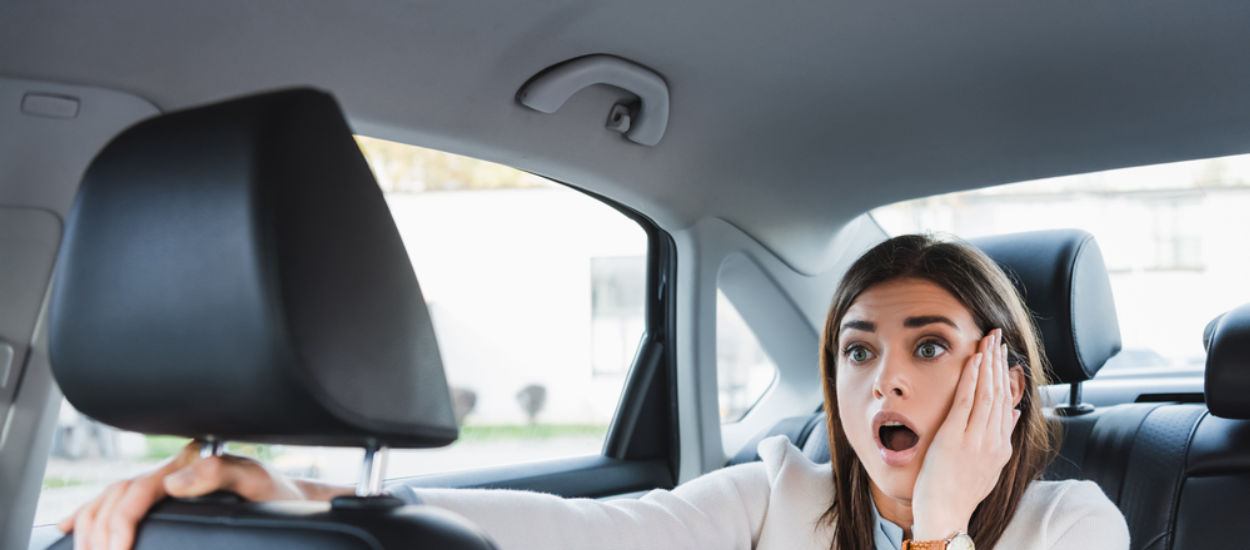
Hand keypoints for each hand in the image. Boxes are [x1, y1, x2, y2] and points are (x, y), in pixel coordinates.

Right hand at [56, 441, 345, 549]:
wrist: (292, 497)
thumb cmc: (276, 492)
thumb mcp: (255, 480)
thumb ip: (220, 474)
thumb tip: (173, 482)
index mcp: (186, 465)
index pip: (137, 490)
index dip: (120, 522)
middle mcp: (170, 471)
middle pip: (114, 496)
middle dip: (98, 532)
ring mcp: (165, 485)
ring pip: (108, 499)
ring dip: (88, 527)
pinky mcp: (166, 501)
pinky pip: (118, 505)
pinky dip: (90, 516)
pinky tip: (72, 529)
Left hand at [910, 329, 1019, 540]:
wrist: (945, 514)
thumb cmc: (960, 493)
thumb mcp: (990, 468)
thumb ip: (1001, 440)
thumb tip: (1014, 414)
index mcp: (1001, 447)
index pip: (1007, 404)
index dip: (1006, 377)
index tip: (1004, 357)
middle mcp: (993, 440)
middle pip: (1000, 393)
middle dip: (999, 362)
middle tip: (998, 337)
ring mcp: (975, 438)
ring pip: (986, 393)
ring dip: (988, 363)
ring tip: (988, 341)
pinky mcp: (955, 437)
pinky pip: (966, 401)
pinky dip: (971, 378)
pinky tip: (974, 360)